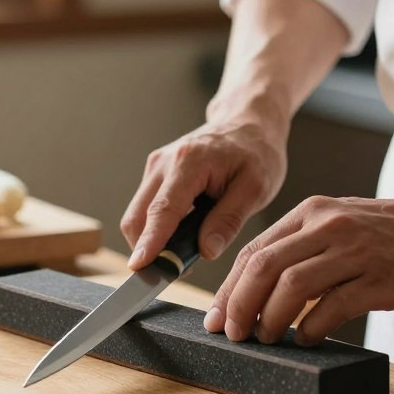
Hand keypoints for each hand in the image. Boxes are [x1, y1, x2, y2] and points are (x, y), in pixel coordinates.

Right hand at [121, 120, 286, 268]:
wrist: (247, 123)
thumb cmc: (256, 152)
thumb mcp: (256, 188)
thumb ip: (229, 220)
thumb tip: (206, 251)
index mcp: (189, 162)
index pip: (162, 210)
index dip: (150, 242)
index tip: (140, 266)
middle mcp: (164, 162)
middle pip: (137, 216)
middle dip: (148, 248)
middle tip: (176, 270)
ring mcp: (156, 166)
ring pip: (137, 215)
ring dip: (154, 239)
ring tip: (189, 248)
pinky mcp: (155, 174)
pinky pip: (146, 208)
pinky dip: (158, 228)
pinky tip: (186, 230)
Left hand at [203, 192, 393, 344]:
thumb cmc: (391, 234)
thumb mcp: (338, 224)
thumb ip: (302, 247)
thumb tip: (260, 289)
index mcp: (311, 213)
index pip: (253, 251)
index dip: (229, 288)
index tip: (216, 317)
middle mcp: (326, 227)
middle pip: (263, 267)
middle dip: (239, 305)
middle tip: (232, 333)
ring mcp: (353, 251)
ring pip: (291, 286)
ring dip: (270, 318)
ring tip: (265, 338)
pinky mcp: (379, 277)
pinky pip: (333, 306)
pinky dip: (311, 327)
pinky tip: (305, 339)